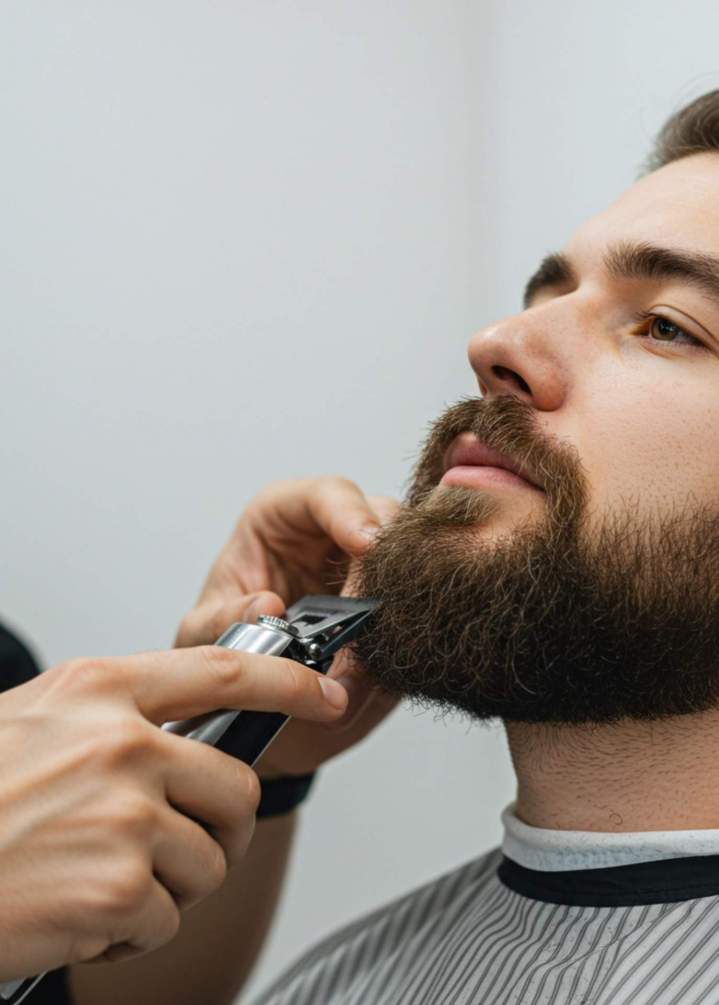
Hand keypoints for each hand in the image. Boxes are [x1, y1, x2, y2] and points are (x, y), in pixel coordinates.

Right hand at [0, 645, 346, 979]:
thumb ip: (118, 713)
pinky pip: (166, 917)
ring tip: (101, 876)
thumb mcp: (39, 720)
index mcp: (101, 690)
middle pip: (236, 788)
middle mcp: (121, 742)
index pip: (224, 670)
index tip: (325, 692)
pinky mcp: (116, 887)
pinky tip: (78, 911)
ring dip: (167, 885)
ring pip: (209, 859)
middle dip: (218, 828)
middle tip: (171, 845)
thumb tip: (193, 725)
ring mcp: (122, 812)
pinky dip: (130, 929)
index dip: (289, 679)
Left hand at [175, 477, 400, 777]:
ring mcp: (372, 569)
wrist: (251, 686)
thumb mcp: (204, 630)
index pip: (327, 494)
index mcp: (284, 516)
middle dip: (381, 574)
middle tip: (370, 621)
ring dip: (395, 616)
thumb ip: (222, 618)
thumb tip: (267, 606)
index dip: (349, 513)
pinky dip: (402, 647)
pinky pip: (418, 618)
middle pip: (386, 525)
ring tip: (364, 666)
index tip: (364, 543)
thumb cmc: (224, 637)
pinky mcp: (395, 610)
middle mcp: (336, 532)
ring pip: (412, 569)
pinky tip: (379, 676)